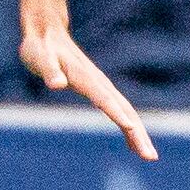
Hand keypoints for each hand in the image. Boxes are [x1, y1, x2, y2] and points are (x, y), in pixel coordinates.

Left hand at [23, 15, 158, 156]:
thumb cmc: (40, 48)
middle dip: (137, 132)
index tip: (131, 128)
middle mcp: (99, 82)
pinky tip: (132, 143)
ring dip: (138, 133)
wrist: (47, 33)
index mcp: (85, 77)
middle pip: (124, 109)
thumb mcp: (39, 57)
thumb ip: (49, 71)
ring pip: (126, 111)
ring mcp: (102, 85)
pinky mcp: (99, 89)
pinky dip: (129, 126)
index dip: (116, 112)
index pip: (104, 98)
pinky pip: (119, 110)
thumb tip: (57, 84)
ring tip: (148, 156)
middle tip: (150, 156)